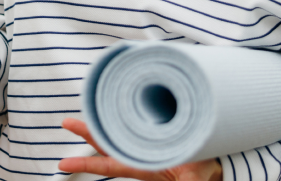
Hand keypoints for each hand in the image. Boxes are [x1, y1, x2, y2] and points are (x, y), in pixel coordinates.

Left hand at [59, 118, 222, 180]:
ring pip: (116, 133)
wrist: (217, 166)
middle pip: (106, 144)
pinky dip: (121, 117)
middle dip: (87, 132)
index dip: (85, 164)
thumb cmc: (205, 171)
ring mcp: (146, 145)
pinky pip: (132, 125)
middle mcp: (139, 156)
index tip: (62, 164)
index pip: (108, 164)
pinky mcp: (156, 134)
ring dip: (100, 123)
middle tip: (66, 121)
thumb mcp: (194, 179)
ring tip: (84, 110)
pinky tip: (114, 107)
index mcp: (143, 167)